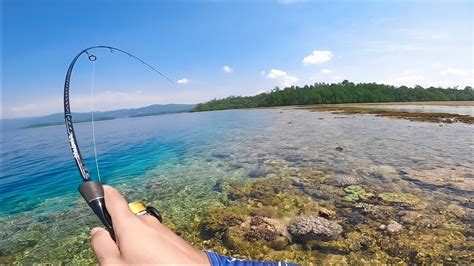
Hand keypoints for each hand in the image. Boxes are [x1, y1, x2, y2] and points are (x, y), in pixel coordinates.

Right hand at [90, 185, 209, 264]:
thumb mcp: (115, 265)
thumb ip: (102, 247)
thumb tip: (97, 231)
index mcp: (130, 224)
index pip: (114, 200)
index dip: (103, 193)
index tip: (97, 189)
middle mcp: (147, 222)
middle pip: (125, 222)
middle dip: (118, 235)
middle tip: (118, 257)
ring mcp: (162, 229)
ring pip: (140, 234)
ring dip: (135, 246)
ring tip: (138, 263)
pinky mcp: (173, 239)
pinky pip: (154, 240)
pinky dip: (150, 250)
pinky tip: (152, 264)